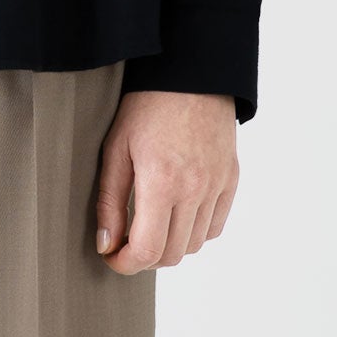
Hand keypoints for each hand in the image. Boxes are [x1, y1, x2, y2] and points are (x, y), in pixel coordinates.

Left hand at [96, 90, 238, 271]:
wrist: (189, 73)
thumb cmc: (146, 105)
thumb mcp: (116, 148)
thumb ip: (109, 201)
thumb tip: (106, 245)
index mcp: (162, 182)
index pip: (148, 251)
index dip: (126, 264)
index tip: (112, 257)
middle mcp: (195, 190)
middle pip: (172, 255)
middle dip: (144, 257)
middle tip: (126, 242)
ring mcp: (216, 186)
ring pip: (194, 244)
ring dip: (169, 245)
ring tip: (150, 226)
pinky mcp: (230, 179)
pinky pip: (214, 226)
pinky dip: (195, 231)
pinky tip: (177, 215)